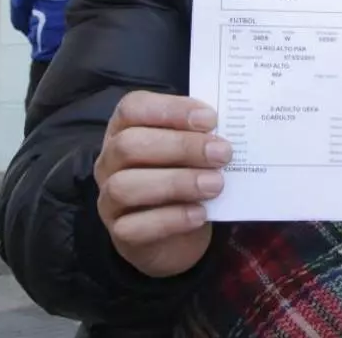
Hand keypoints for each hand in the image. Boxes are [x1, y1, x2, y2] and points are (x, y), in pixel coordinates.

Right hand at [94, 91, 231, 277]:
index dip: (171, 109)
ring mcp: (109, 199)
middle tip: (222, 153)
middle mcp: (109, 161)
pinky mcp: (120, 233)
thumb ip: (202, 135)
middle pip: (129, 145)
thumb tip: (232, 127)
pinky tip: (200, 214)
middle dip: (181, 146)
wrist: (176, 234)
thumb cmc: (184, 176)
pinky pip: (136, 227)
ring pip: (126, 186)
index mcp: (124, 129)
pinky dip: (172, 219)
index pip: (133, 108)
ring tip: (215, 184)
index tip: (210, 118)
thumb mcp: (190, 151)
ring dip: (177, 182)